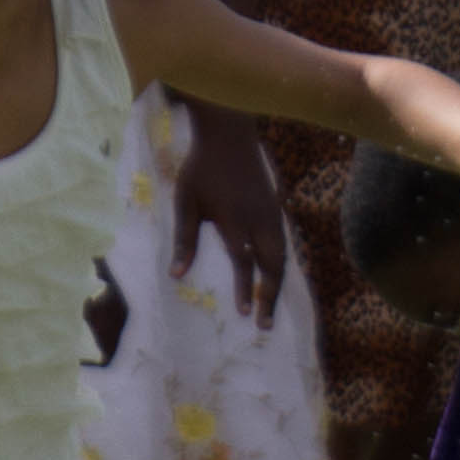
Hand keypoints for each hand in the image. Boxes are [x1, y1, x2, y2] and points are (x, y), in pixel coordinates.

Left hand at [171, 101, 286, 316]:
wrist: (229, 134)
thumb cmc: (200, 168)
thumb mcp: (185, 201)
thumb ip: (184, 239)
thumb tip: (176, 275)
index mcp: (235, 219)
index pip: (244, 262)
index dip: (245, 289)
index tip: (243, 314)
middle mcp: (259, 220)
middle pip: (273, 265)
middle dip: (269, 296)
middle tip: (264, 325)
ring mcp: (271, 213)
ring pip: (282, 256)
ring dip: (276, 283)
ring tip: (268, 306)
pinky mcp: (275, 208)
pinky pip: (283, 244)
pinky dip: (280, 265)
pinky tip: (273, 276)